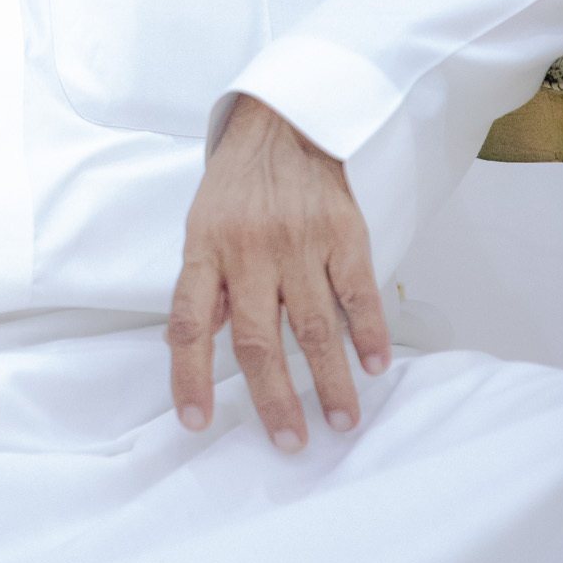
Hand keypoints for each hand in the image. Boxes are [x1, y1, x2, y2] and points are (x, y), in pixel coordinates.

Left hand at [166, 95, 390, 449]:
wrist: (286, 119)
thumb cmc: (240, 182)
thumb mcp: (203, 223)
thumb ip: (204, 283)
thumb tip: (193, 343)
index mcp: (205, 249)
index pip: (188, 324)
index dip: (189, 376)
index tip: (196, 421)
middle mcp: (249, 251)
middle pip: (258, 340)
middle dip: (273, 400)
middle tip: (290, 442)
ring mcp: (299, 242)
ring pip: (314, 328)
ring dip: (328, 381)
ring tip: (340, 421)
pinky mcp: (343, 233)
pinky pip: (358, 295)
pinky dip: (369, 335)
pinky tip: (375, 366)